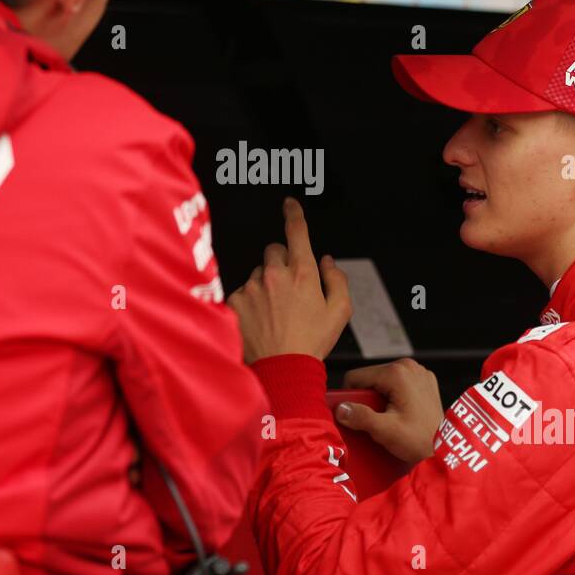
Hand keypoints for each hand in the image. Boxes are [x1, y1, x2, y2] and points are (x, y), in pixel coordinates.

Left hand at [227, 197, 350, 363]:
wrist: (281, 370)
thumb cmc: (311, 344)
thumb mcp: (339, 313)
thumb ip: (337, 280)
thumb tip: (327, 261)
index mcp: (303, 273)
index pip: (297, 232)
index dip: (294, 214)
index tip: (289, 204)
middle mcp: (274, 275)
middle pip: (273, 250)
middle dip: (281, 262)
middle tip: (288, 288)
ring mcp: (252, 287)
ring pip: (257, 273)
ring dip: (264, 285)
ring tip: (273, 313)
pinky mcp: (234, 301)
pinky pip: (241, 291)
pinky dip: (249, 302)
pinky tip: (259, 321)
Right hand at [335, 358, 442, 463]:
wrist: (445, 448)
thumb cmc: (420, 440)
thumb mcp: (386, 431)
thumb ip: (361, 417)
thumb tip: (341, 409)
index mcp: (397, 372)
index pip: (356, 377)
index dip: (351, 396)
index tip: (356, 415)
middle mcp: (409, 366)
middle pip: (370, 378)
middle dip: (367, 398)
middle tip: (376, 419)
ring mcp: (419, 372)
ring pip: (382, 381)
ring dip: (380, 398)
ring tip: (389, 417)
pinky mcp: (424, 381)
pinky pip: (398, 384)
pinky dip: (394, 397)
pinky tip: (401, 413)